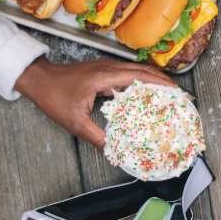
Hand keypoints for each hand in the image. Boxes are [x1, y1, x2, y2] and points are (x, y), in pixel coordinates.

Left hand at [14, 56, 176, 149]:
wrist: (38, 80)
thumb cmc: (53, 95)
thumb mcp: (74, 122)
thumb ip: (97, 137)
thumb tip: (115, 150)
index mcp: (105, 77)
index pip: (141, 76)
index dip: (162, 84)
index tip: (178, 94)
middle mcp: (109, 68)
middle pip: (145, 71)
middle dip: (166, 82)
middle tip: (182, 97)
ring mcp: (107, 68)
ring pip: (138, 71)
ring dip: (156, 81)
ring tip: (170, 96)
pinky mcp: (103, 72)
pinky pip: (129, 75)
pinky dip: (143, 83)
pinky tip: (147, 95)